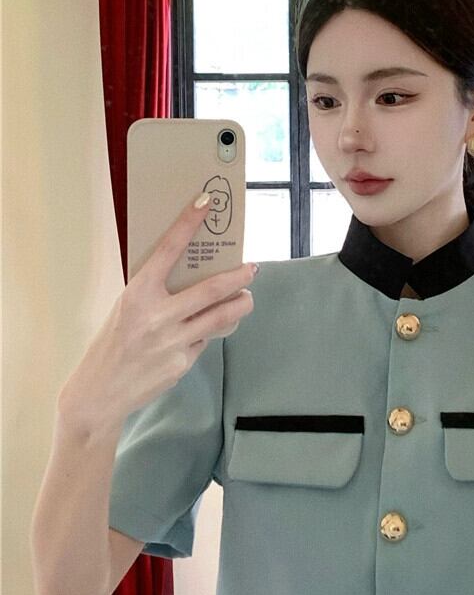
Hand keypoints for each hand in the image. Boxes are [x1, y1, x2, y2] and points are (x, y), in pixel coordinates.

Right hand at [59, 197, 256, 434]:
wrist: (100, 391)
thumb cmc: (114, 342)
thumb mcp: (126, 308)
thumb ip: (155, 292)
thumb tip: (191, 273)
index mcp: (138, 293)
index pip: (168, 250)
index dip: (188, 224)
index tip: (206, 203)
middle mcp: (157, 315)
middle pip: (213, 289)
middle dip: (239, 276)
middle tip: (252, 268)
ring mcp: (173, 341)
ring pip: (222, 317)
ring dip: (241, 304)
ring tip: (246, 297)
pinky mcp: (183, 362)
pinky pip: (206, 340)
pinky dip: (209, 332)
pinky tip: (204, 330)